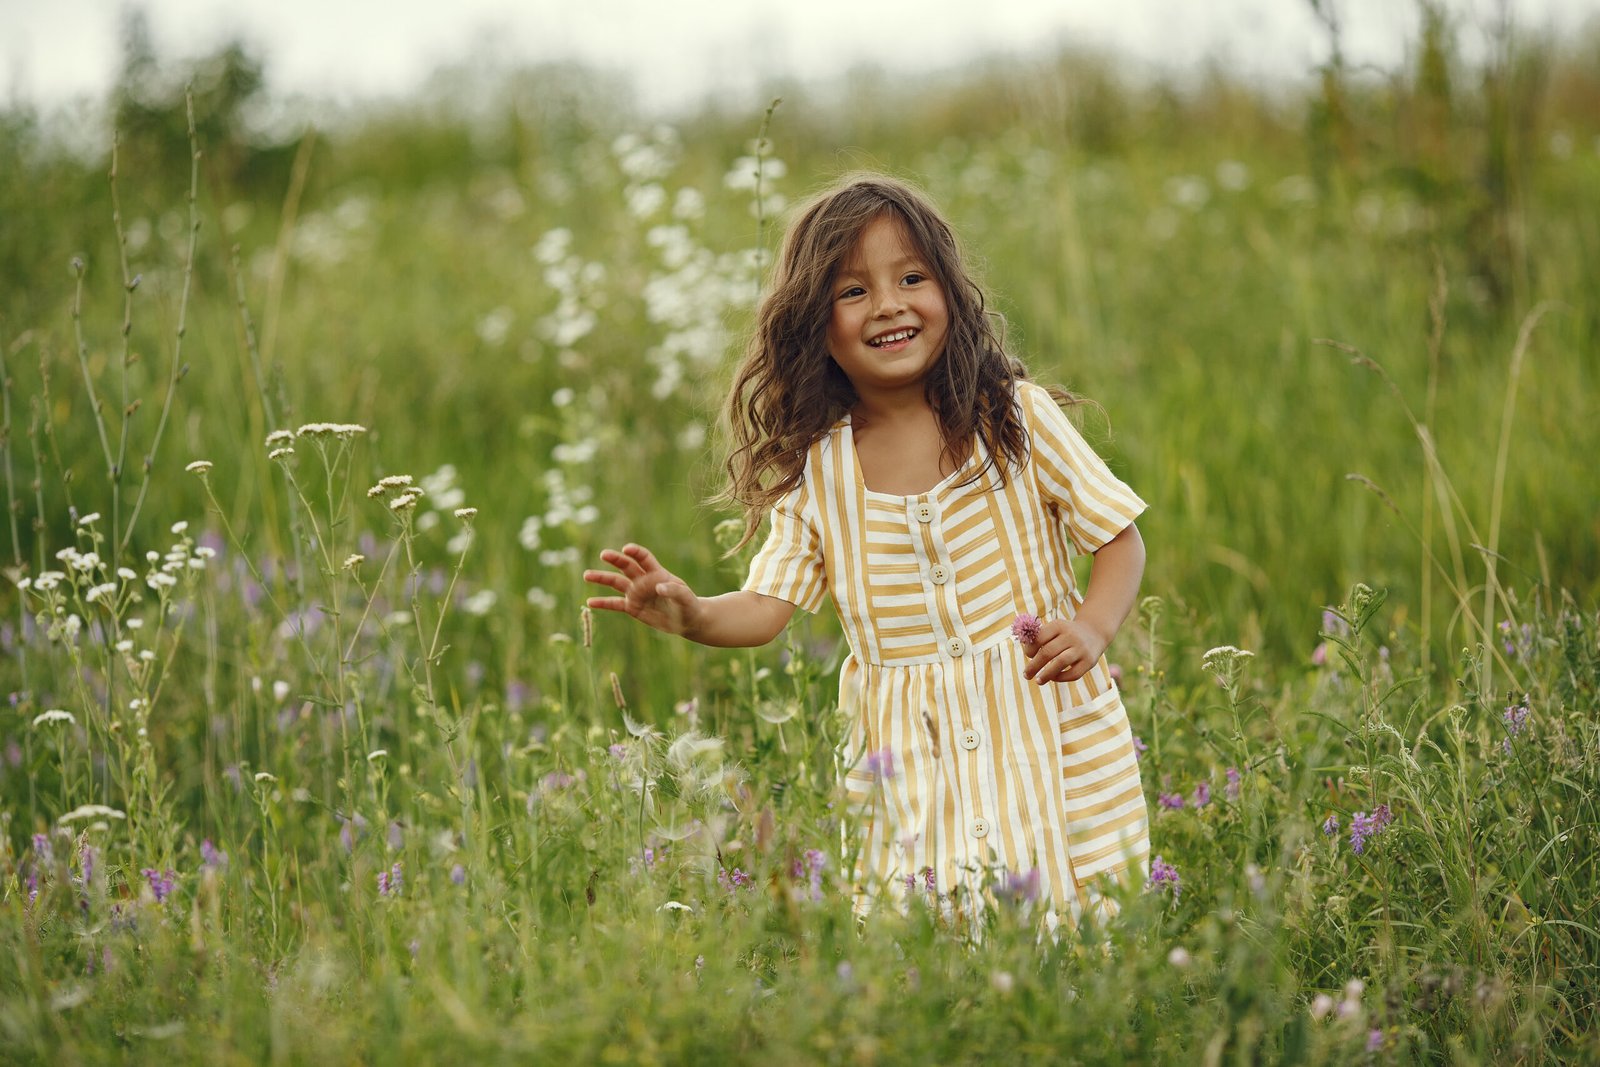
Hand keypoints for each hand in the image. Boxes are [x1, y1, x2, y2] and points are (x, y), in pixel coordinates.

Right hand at [584, 543, 700, 636]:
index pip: (644, 558)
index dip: (636, 552)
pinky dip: (603, 603)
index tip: (627, 549)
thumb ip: (674, 591)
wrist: (687, 620)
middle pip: (627, 566)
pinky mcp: (632, 607)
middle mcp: (644, 580)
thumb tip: (659, 587)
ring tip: (587, 575)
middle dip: (616, 559)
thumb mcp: (686, 598)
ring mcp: (636, 593)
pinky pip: (615, 604)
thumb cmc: (689, 605)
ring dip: (602, 578)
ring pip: (616, 582)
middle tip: (604, 554)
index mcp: (657, 573)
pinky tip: (590, 602)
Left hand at [1021, 617, 1109, 684]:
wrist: (1094, 633)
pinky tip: (1053, 678)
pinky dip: (1061, 678)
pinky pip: (1073, 674)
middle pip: (1048, 652)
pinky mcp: (1089, 661)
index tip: (1028, 655)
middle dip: (1034, 666)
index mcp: (1059, 625)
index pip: (1039, 637)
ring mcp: (1081, 649)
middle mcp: (1071, 636)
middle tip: (1026, 675)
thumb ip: (1040, 638)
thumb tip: (1027, 654)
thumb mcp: (1055, 628)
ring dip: (1046, 674)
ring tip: (1038, 681)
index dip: (1030, 649)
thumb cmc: (1066, 634)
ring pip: (1060, 662)